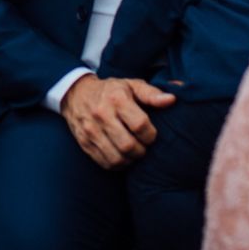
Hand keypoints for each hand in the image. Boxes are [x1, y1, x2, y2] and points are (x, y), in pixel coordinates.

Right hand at [59, 74, 175, 168]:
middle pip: (128, 145)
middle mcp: (101, 114)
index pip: (140, 125)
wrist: (76, 93)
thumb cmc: (111, 90)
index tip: (151, 134)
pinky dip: (117, 164)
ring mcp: (90, 130)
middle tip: (144, 146)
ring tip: (134, 152)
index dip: (151, 135)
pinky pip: (104, 162)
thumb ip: (152, 94)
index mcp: (117, 98)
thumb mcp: (131, 85)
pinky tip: (122, 156)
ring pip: (116, 158)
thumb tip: (172, 100)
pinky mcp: (84, 142)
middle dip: (141, 150)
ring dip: (130, 160)